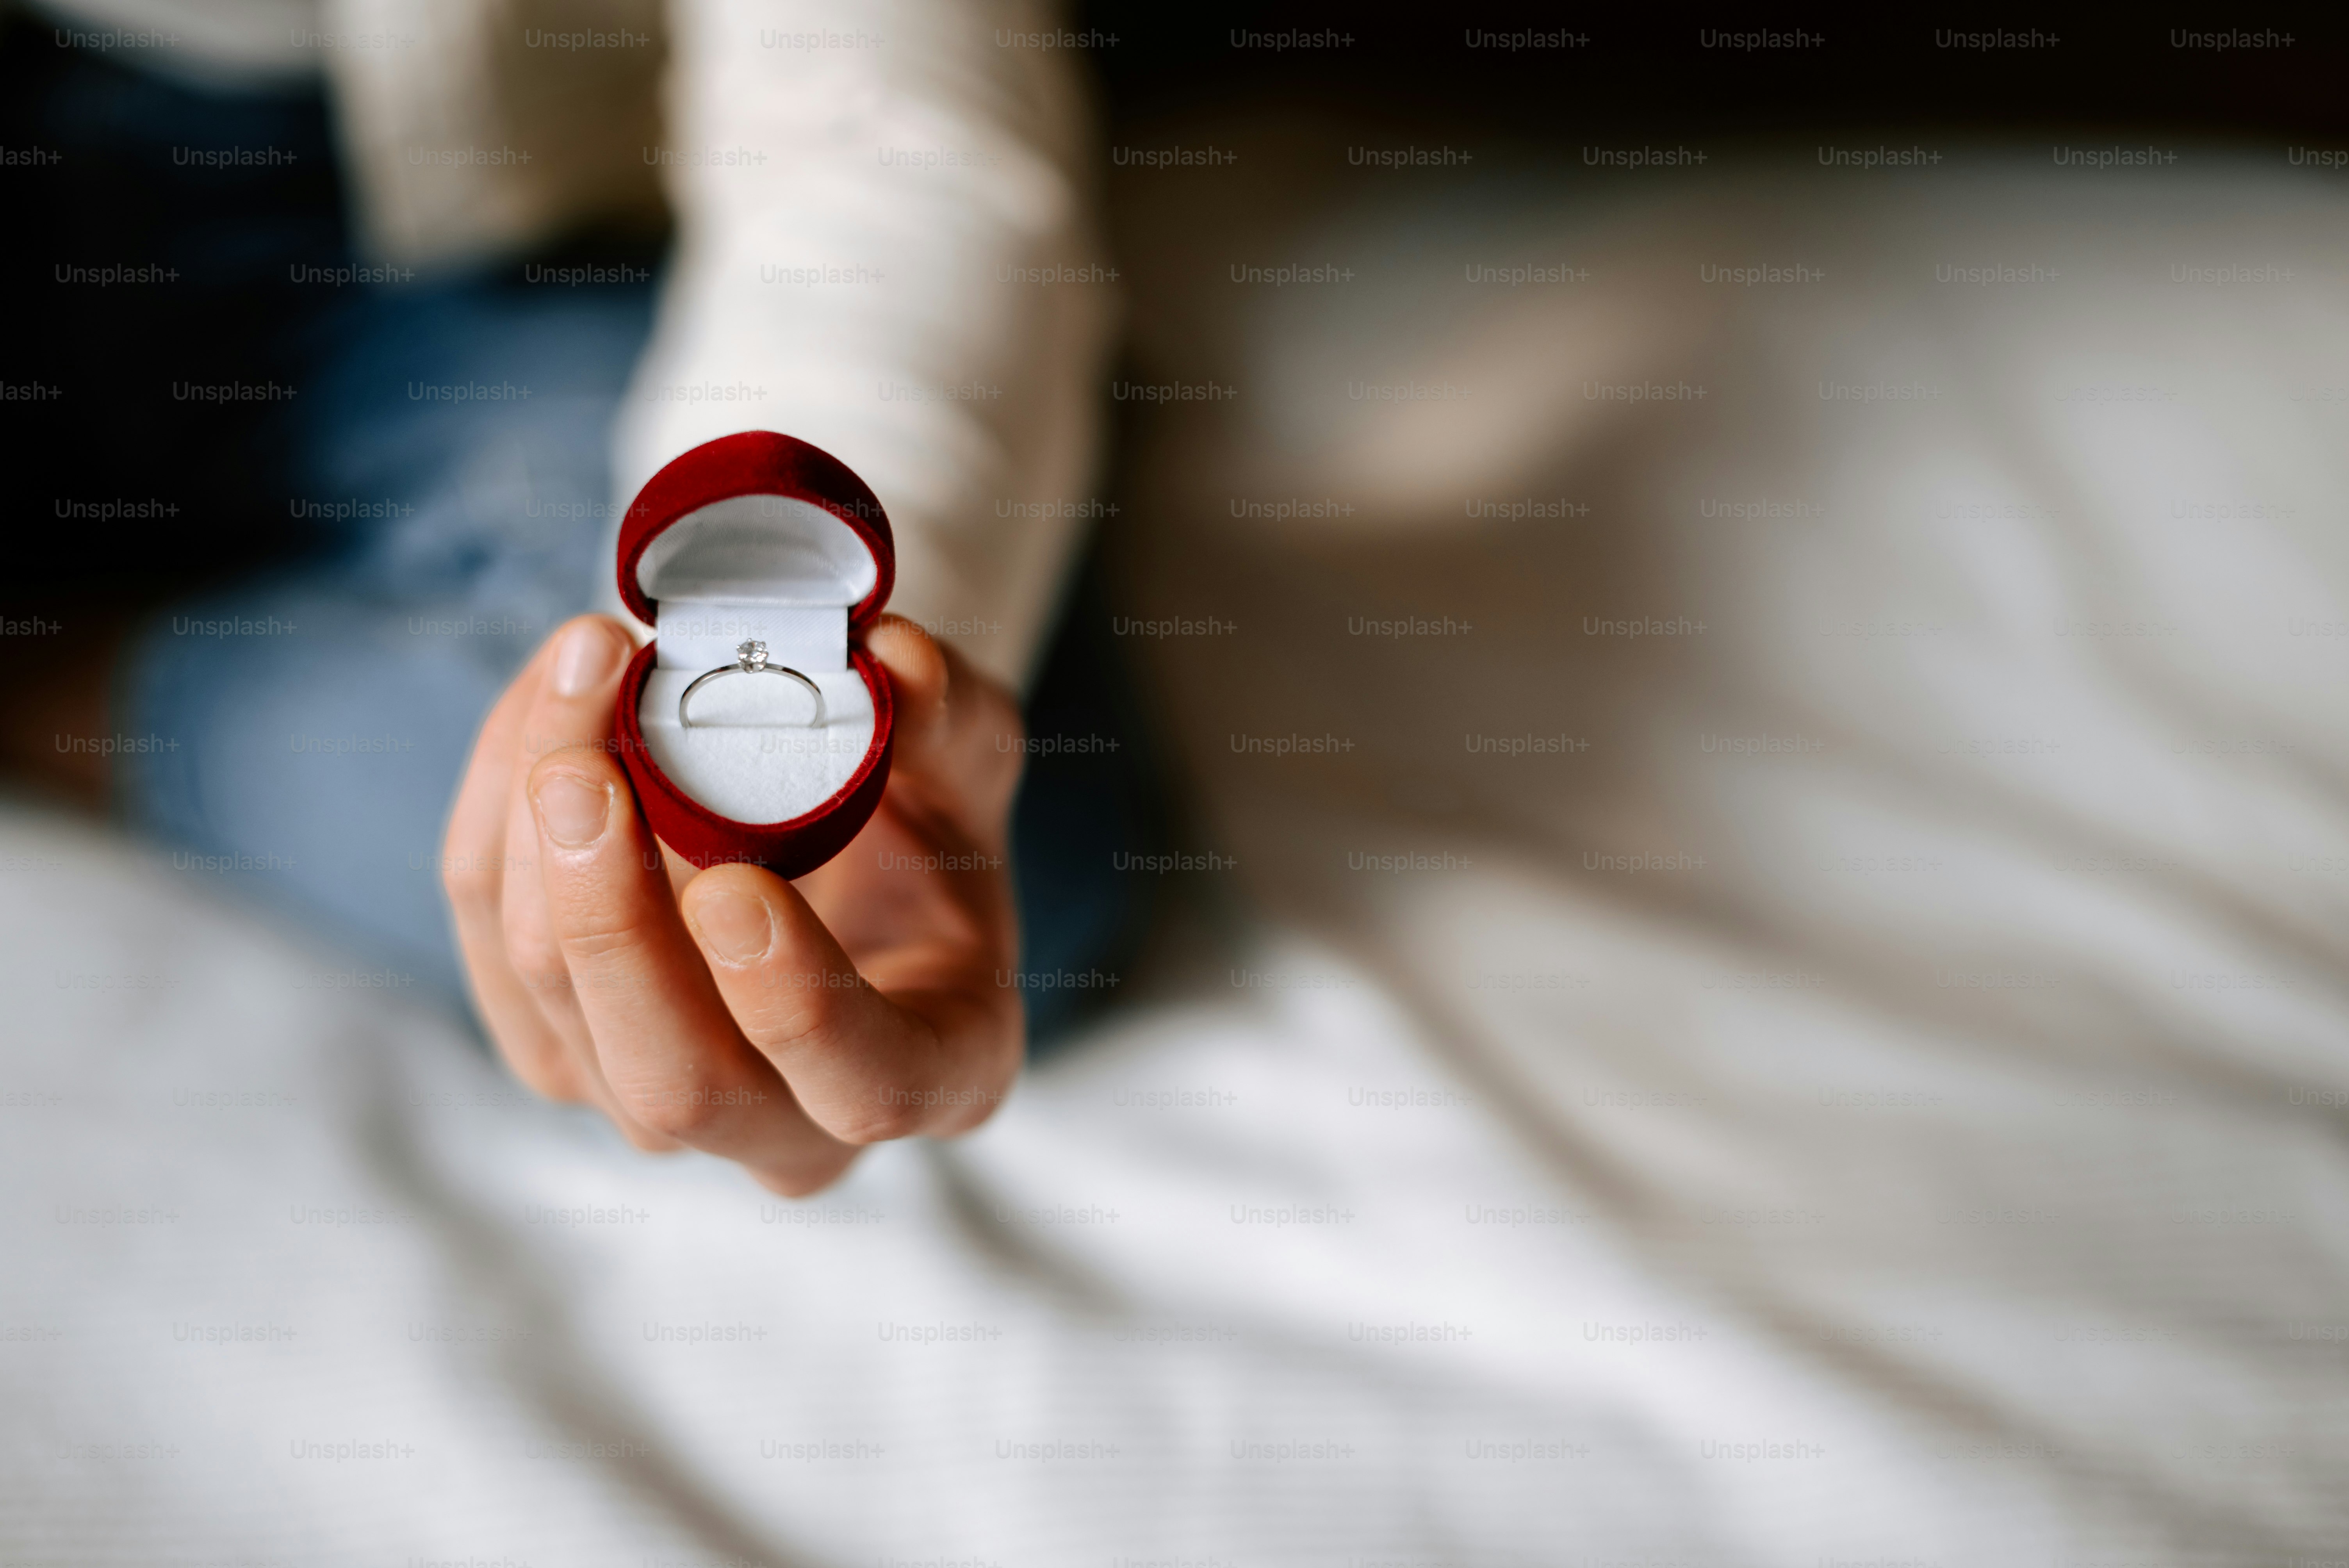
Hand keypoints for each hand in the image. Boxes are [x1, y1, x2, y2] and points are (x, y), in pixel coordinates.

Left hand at [442, 614, 1024, 1194]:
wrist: (840, 841)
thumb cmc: (926, 822)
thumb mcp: (972, 758)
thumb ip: (949, 719)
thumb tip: (894, 662)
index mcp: (936, 1069)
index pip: (868, 1088)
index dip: (799, 1005)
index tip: (737, 885)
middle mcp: (790, 1126)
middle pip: (676, 1084)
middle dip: (611, 927)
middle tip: (586, 773)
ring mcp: (656, 1099)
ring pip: (557, 1004)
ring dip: (535, 833)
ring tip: (578, 672)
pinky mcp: (553, 1047)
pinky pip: (488, 942)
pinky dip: (495, 816)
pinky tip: (541, 705)